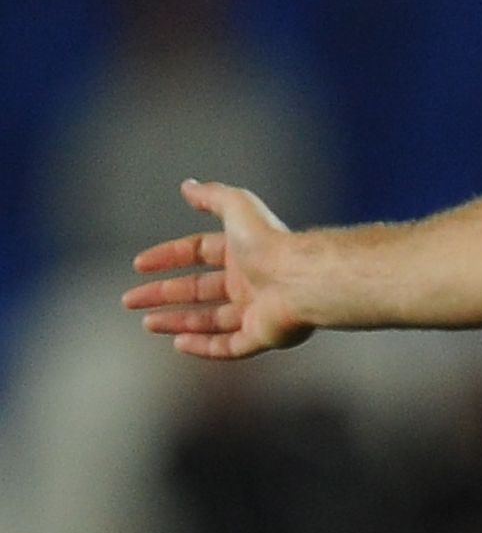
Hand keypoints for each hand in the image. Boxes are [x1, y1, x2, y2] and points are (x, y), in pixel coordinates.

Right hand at [122, 179, 311, 358]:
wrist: (301, 279)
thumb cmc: (270, 243)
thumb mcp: (237, 208)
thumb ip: (212, 196)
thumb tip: (187, 185)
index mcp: (243, 252)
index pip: (198, 253)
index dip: (168, 257)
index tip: (139, 264)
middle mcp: (250, 281)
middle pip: (198, 289)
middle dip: (162, 294)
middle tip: (129, 300)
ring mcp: (257, 310)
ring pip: (210, 320)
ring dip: (177, 321)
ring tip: (147, 324)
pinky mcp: (262, 335)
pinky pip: (228, 346)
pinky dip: (202, 346)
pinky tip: (178, 344)